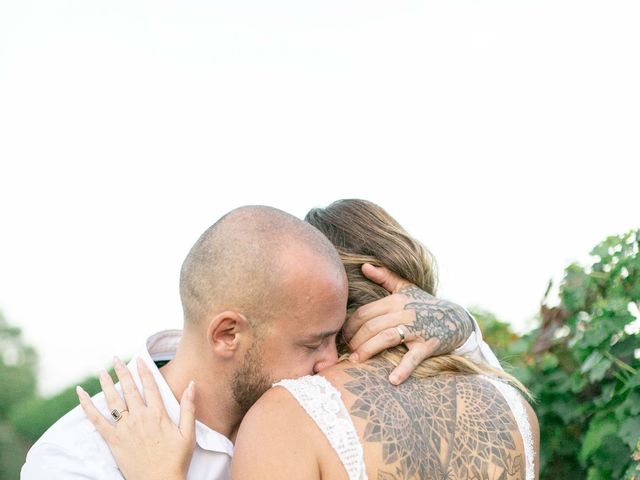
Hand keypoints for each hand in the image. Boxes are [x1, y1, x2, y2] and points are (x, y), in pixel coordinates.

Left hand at [76, 357, 194, 479]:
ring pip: (113, 401)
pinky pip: (97, 420)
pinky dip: (87, 406)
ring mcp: (125, 428)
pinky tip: (81, 395)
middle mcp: (139, 417)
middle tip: (116, 359)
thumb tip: (191, 384)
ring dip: (106, 384)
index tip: (139, 359)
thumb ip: (188, 407)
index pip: (150, 386)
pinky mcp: (113, 440)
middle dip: (122, 371)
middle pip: (129, 389)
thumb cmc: (176, 460)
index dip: (144, 371)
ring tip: (102, 372)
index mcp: (158, 414)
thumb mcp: (188, 433)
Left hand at [343, 264, 473, 384]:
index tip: (342, 338)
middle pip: (371, 326)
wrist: (456, 319)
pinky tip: (392, 380)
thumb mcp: (406, 287)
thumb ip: (384, 276)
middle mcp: (404, 312)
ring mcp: (416, 328)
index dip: (350, 326)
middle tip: (347, 353)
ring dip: (367, 350)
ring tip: (356, 361)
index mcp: (395, 300)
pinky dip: (402, 369)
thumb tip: (364, 265)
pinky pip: (413, 357)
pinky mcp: (428, 345)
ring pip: (385, 338)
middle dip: (355, 341)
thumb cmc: (425, 304)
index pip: (365, 313)